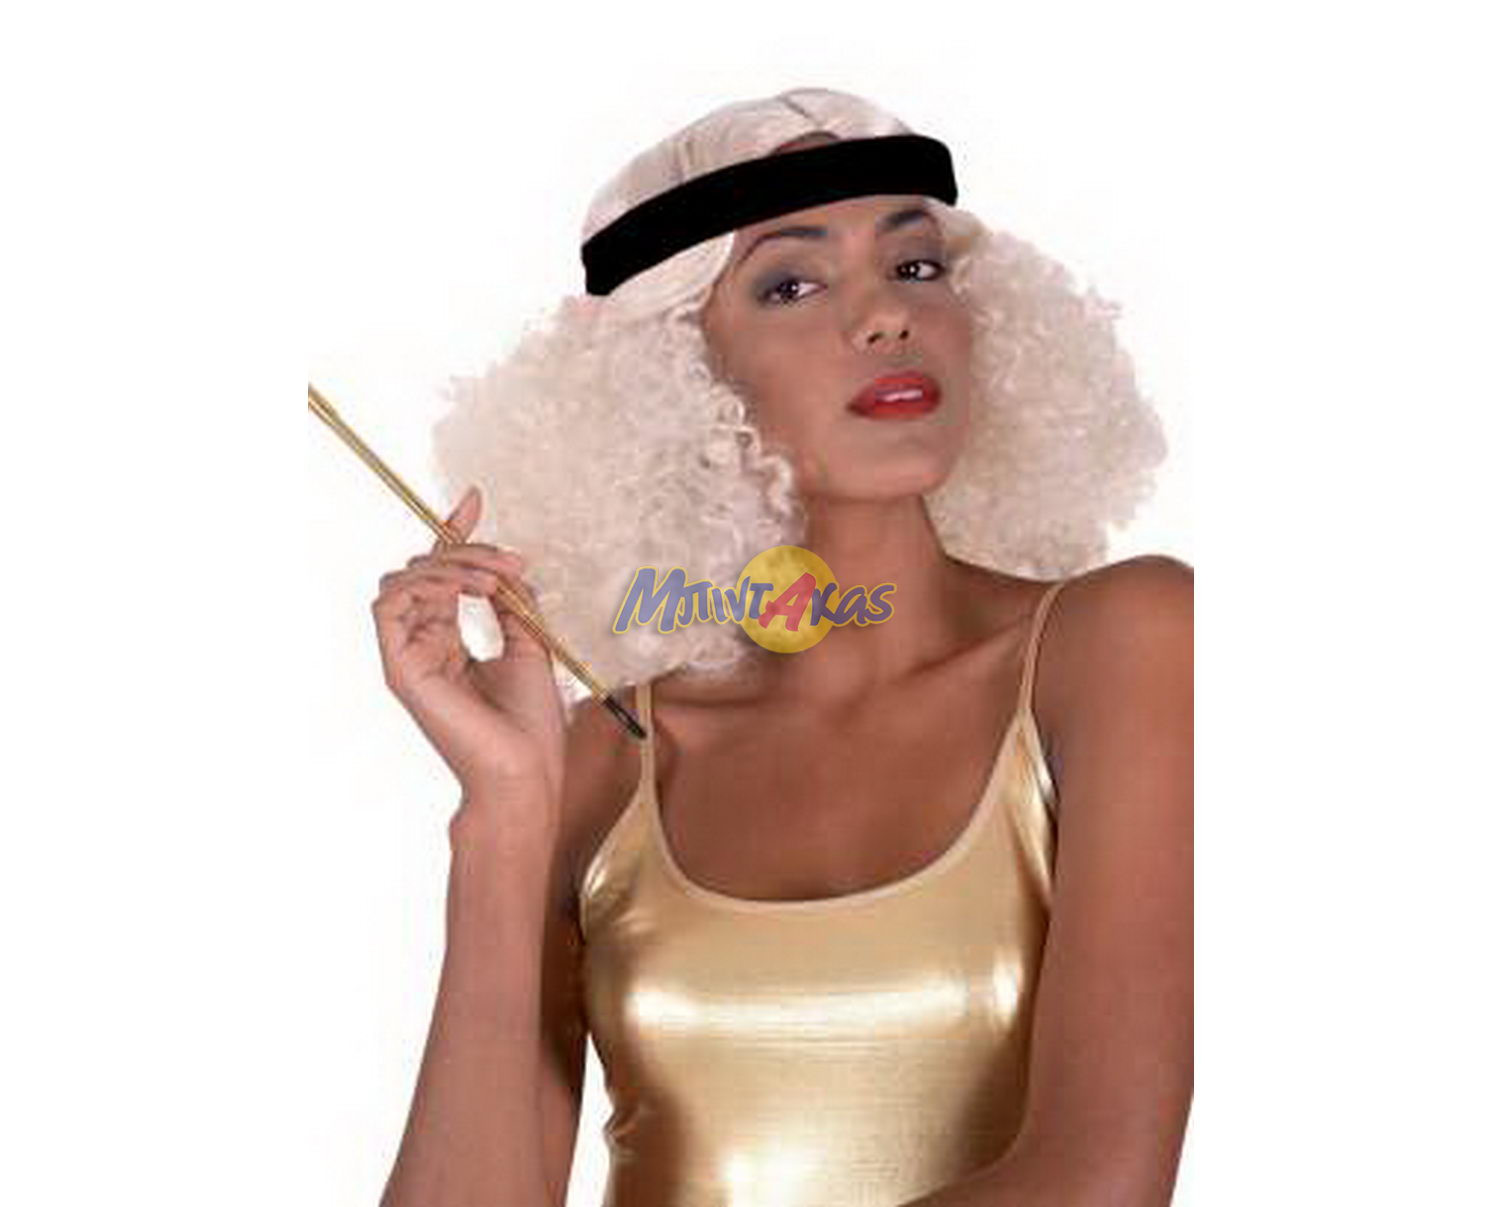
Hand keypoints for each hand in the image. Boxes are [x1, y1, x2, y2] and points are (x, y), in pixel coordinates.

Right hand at [370, 485, 565, 840]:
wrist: (526, 772)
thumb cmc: (530, 725)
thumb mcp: (529, 647)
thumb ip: (512, 606)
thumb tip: (509, 569)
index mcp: (448, 642)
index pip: (441, 574)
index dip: (453, 534)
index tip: (474, 499)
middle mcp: (422, 645)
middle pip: (423, 570)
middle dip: (464, 550)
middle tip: (510, 561)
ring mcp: (407, 657)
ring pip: (404, 580)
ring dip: (449, 565)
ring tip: (494, 578)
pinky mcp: (399, 668)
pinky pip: (390, 605)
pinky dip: (428, 583)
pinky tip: (471, 590)